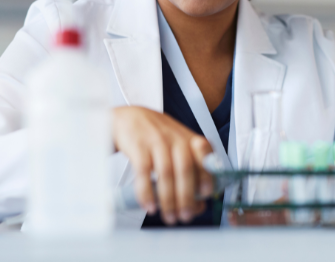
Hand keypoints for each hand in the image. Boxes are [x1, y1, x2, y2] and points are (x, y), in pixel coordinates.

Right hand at [113, 106, 213, 224]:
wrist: (126, 117)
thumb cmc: (155, 136)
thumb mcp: (177, 144)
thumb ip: (190, 169)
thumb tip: (199, 203)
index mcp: (188, 138)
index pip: (204, 153)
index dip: (207, 173)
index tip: (207, 192)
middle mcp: (175, 138)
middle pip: (185, 168)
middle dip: (187, 196)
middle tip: (185, 216)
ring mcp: (156, 141)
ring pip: (166, 173)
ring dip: (168, 199)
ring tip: (169, 216)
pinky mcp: (137, 146)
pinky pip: (143, 171)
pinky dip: (147, 191)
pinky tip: (150, 205)